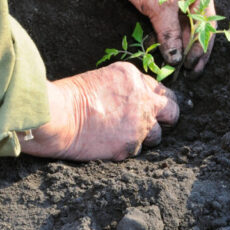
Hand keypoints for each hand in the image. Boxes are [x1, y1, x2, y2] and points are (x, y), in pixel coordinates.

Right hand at [20, 63, 179, 160]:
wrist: (57, 116)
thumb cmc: (69, 97)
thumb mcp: (101, 79)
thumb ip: (125, 88)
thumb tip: (135, 98)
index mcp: (134, 78)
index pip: (160, 89)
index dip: (156, 100)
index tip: (154, 106)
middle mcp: (143, 100)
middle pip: (172, 111)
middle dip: (167, 118)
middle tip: (158, 123)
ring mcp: (140, 125)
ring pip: (157, 136)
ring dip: (146, 137)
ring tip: (124, 135)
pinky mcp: (130, 146)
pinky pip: (137, 151)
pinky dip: (126, 149)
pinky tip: (110, 144)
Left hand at [37, 0, 214, 73]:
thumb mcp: (158, 6)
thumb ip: (170, 34)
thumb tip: (176, 59)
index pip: (206, 22)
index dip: (200, 46)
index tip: (193, 66)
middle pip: (199, 24)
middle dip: (194, 48)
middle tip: (191, 71)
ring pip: (186, 25)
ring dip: (182, 45)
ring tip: (180, 66)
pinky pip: (173, 22)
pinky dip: (171, 36)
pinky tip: (170, 52)